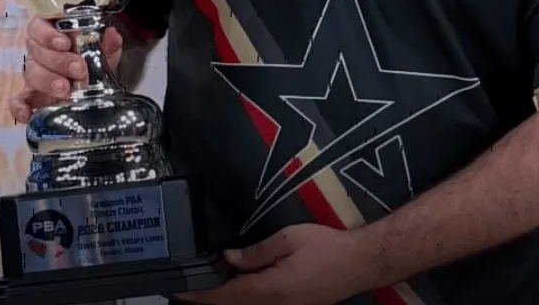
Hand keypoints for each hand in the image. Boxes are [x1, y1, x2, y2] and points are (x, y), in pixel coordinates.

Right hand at [8, 15, 123, 123]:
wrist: (93, 87)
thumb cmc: (92, 62)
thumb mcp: (103, 52)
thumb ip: (108, 43)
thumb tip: (112, 34)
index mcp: (52, 34)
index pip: (39, 25)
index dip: (48, 34)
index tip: (65, 43)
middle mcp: (39, 52)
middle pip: (37, 51)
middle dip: (59, 61)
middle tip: (78, 70)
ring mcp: (33, 75)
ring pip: (31, 73)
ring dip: (48, 81)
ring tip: (66, 90)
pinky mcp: (30, 97)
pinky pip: (18, 101)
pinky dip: (20, 107)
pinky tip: (29, 113)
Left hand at [177, 224, 376, 304]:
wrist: (356, 263)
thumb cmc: (325, 247)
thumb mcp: (287, 240)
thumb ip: (256, 252)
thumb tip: (229, 258)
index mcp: (269, 290)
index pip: (226, 296)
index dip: (202, 296)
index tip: (182, 293)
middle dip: (209, 300)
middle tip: (189, 290)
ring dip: (226, 300)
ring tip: (208, 287)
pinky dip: (242, 300)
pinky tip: (238, 287)